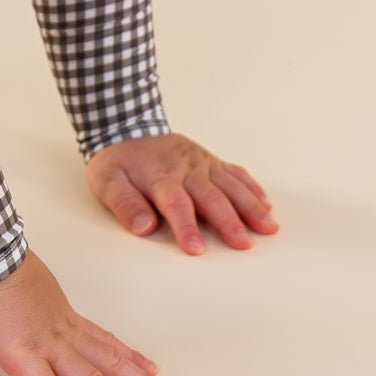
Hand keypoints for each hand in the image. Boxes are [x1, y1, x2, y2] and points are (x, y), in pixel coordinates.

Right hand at [0, 249, 179, 375]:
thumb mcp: (22, 279)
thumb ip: (29, 300)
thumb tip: (22, 305)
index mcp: (61, 315)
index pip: (103, 338)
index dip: (129, 355)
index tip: (152, 367)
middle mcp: (63, 331)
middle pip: (110, 362)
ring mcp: (47, 346)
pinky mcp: (23, 357)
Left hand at [86, 133, 277, 252]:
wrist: (127, 126)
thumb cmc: (118, 162)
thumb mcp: (107, 181)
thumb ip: (124, 203)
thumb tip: (144, 226)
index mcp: (160, 177)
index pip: (176, 205)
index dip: (186, 227)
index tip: (196, 249)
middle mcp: (186, 169)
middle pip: (211, 197)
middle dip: (229, 222)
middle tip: (244, 244)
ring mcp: (202, 163)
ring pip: (231, 185)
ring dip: (251, 206)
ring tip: (268, 228)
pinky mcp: (210, 160)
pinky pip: (235, 172)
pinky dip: (251, 188)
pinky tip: (266, 204)